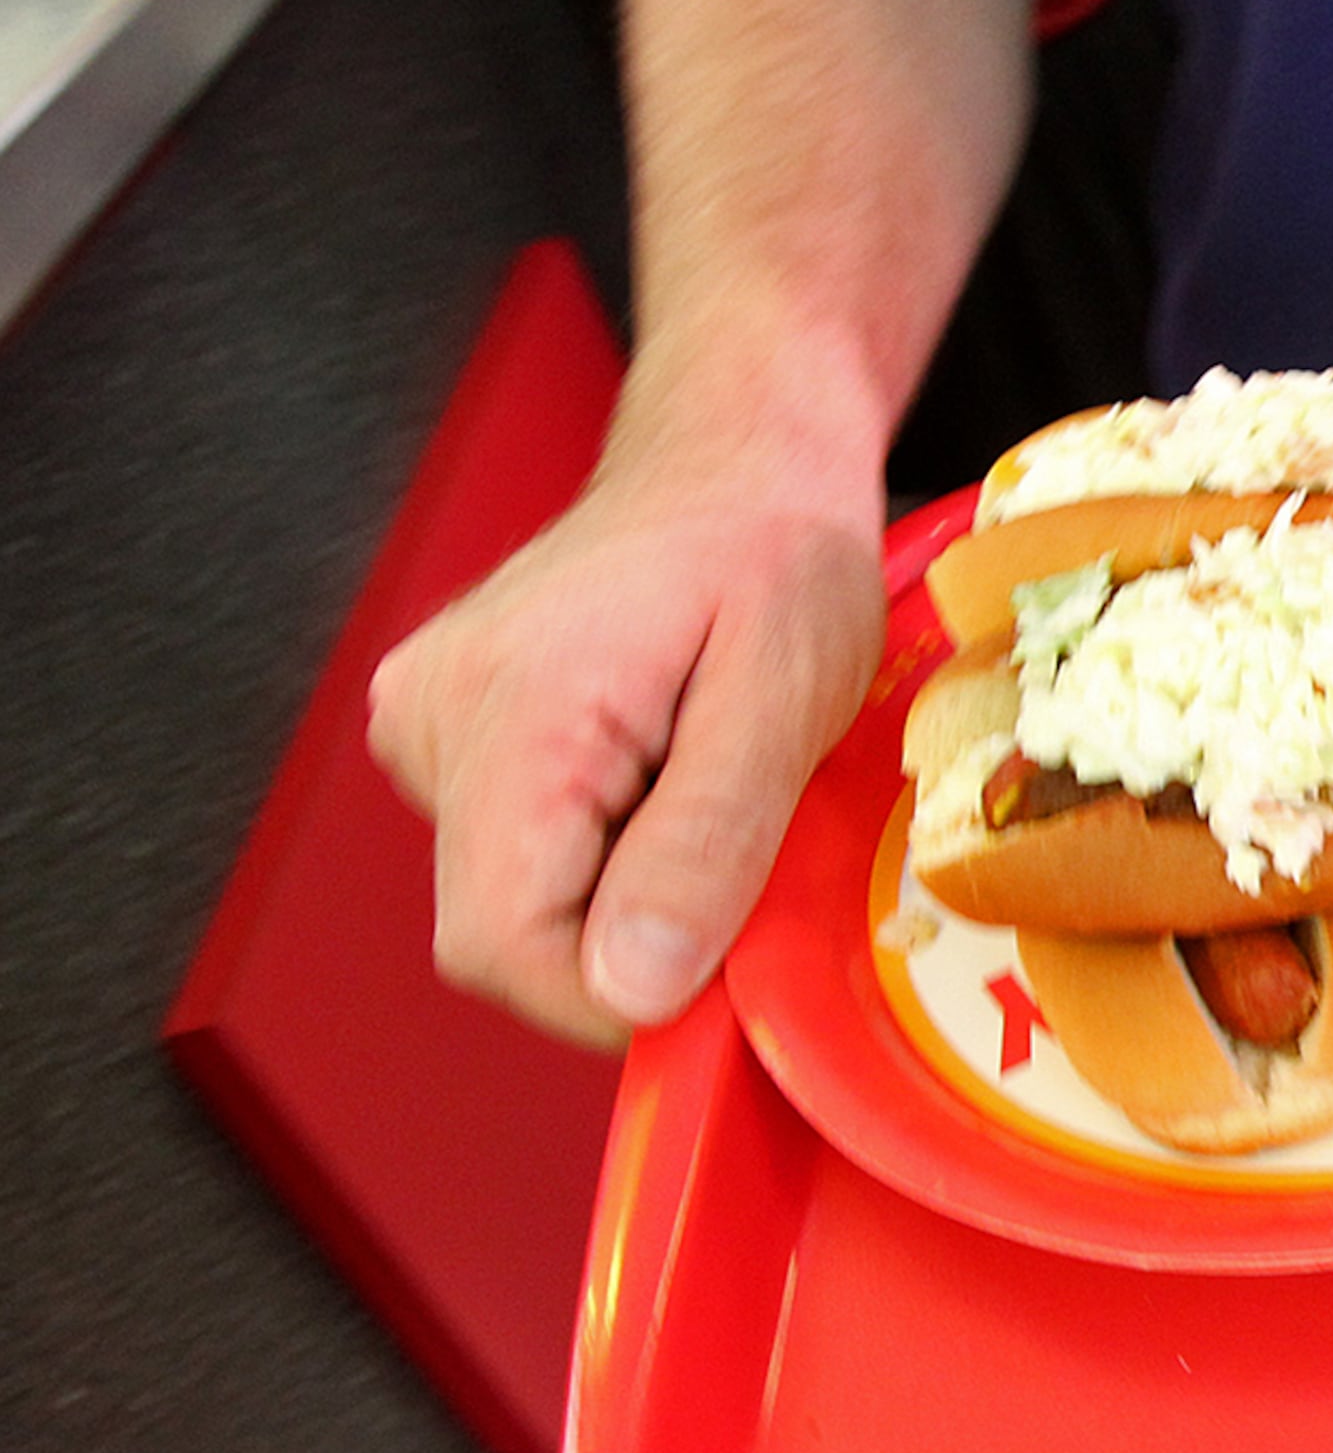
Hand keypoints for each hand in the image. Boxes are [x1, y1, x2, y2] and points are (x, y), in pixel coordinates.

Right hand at [368, 472, 888, 1048]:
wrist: (735, 460)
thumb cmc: (773, 547)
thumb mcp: (785, 693)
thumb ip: (707, 841)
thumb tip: (633, 985)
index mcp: (508, 712)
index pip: (507, 947)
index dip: (624, 992)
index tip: (729, 956)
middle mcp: (433, 722)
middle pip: (507, 936)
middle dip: (637, 934)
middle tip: (739, 841)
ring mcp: (427, 728)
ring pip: (518, 900)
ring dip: (626, 887)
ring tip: (701, 779)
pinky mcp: (448, 738)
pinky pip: (519, 852)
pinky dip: (603, 848)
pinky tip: (660, 768)